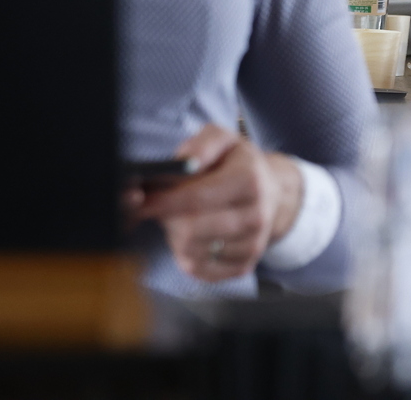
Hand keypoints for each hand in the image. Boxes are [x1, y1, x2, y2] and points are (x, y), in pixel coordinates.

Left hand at [128, 125, 303, 283]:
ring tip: (183, 218)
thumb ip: (202, 144)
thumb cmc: (237, 164)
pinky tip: (193, 237)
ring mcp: (252, 244)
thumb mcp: (224, 140)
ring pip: (190, 252)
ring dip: (175, 236)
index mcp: (249, 180)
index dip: (161, 201)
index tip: (139, 200)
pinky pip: (198, 270)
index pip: (196, 197)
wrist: (272, 192)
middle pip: (189, 230)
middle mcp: (256, 214)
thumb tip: (185, 162)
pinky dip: (185, 254)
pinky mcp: (244, 266)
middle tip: (163, 206)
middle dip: (167, 218)